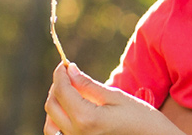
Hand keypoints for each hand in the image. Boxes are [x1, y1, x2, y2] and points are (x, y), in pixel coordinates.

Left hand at [42, 62, 184, 134]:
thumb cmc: (141, 119)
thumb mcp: (117, 97)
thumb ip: (89, 85)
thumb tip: (71, 70)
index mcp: (86, 118)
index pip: (62, 91)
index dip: (60, 74)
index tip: (65, 63)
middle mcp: (76, 133)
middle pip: (51, 106)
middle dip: (57, 86)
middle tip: (68, 75)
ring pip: (50, 123)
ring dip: (55, 105)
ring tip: (69, 92)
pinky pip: (59, 134)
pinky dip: (57, 121)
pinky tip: (70, 111)